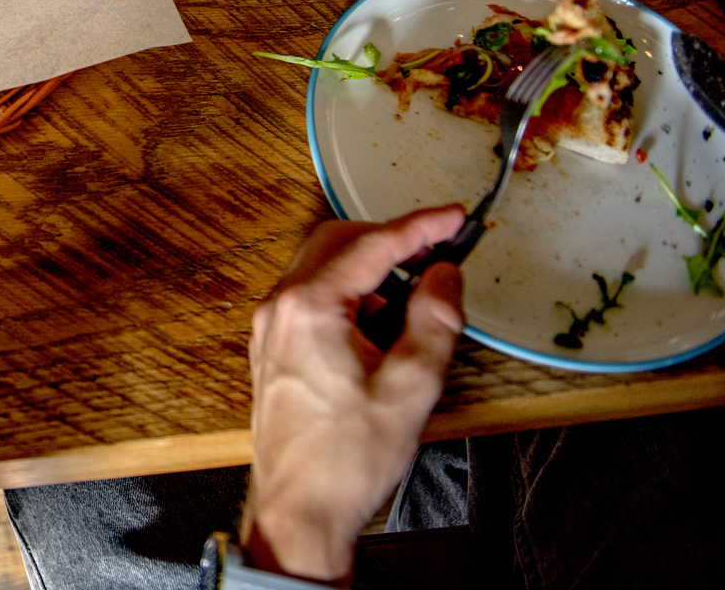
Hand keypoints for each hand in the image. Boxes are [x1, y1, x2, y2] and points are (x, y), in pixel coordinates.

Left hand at [240, 207, 466, 583]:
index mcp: (310, 307)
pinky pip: (311, 297)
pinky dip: (350, 296)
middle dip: (389, 239)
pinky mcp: (273, 347)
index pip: (371, 245)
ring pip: (321, 267)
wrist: (299, 508)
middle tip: (437, 248)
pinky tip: (381, 327)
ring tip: (415, 300)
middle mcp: (280, 307)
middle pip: (337, 242)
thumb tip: (444, 276)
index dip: (420, 226)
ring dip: (369, 270)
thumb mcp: (412, 387)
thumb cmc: (345, 458)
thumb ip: (434, 320)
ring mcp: (270, 327)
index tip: (454, 217)